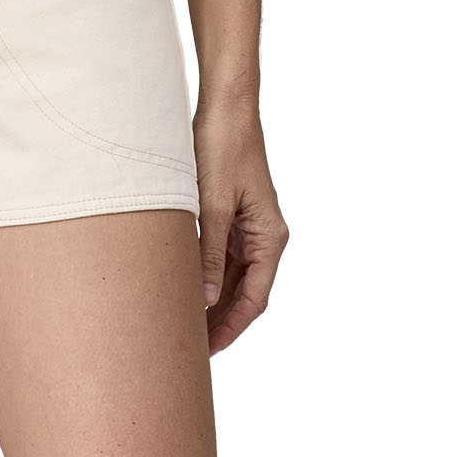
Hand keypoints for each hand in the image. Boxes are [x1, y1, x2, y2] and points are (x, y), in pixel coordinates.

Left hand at [192, 95, 288, 352]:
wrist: (226, 106)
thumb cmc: (223, 147)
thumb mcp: (213, 203)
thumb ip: (210, 252)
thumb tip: (208, 300)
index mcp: (269, 237)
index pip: (254, 298)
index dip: (232, 327)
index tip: (210, 350)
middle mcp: (264, 235)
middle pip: (245, 291)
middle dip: (222, 320)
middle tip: (192, 347)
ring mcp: (249, 225)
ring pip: (233, 274)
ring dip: (214, 299)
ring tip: (186, 322)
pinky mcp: (233, 212)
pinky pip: (223, 253)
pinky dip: (209, 272)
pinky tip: (187, 286)